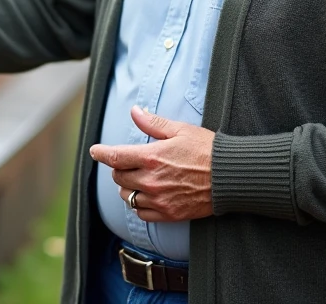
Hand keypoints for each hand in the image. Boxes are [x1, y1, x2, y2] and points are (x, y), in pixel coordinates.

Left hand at [88, 106, 214, 221]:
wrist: (230, 177)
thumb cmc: (207, 150)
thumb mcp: (180, 130)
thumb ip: (153, 123)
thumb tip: (134, 111)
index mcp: (151, 157)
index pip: (116, 157)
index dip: (101, 153)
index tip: (95, 151)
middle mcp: (151, 181)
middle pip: (119, 178)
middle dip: (119, 169)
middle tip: (127, 162)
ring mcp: (160, 199)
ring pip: (128, 197)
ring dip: (128, 188)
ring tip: (137, 179)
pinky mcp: (169, 214)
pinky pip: (142, 213)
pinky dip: (139, 205)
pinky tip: (146, 196)